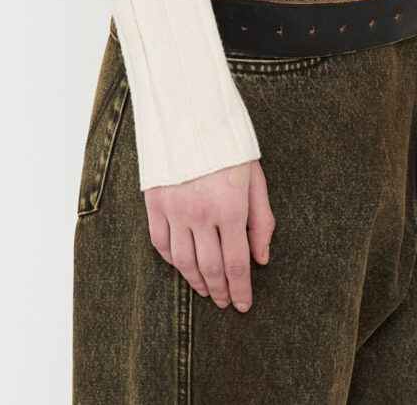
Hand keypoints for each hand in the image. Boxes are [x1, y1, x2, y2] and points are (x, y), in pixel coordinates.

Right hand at [144, 158, 274, 311]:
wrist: (190, 112)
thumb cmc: (229, 144)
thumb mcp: (255, 178)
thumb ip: (261, 220)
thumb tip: (261, 258)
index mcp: (231, 208)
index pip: (237, 264)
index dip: (241, 290)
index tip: (243, 305)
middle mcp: (201, 213)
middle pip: (210, 268)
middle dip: (220, 291)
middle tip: (224, 302)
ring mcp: (175, 209)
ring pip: (184, 262)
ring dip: (196, 281)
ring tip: (205, 289)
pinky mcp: (155, 202)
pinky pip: (161, 243)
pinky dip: (172, 260)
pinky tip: (182, 265)